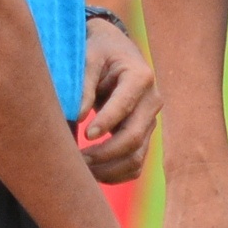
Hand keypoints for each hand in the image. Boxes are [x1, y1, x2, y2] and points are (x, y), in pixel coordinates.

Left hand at [78, 17, 159, 184]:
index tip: (84, 135)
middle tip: (76, 159)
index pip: (126, 106)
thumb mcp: (89, 57)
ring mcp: (150, 121)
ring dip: (108, 169)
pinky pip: (135, 164)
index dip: (106, 122)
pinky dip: (115, 175)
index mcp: (140, 77)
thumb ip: (84, 84)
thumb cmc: (98, 52)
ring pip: (136, 157)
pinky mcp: (143, 135)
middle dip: (104, 153)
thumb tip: (79, 116)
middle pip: (133, 137)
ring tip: (80, 170)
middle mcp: (151, 101)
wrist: (115, 52)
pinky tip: (91, 173)